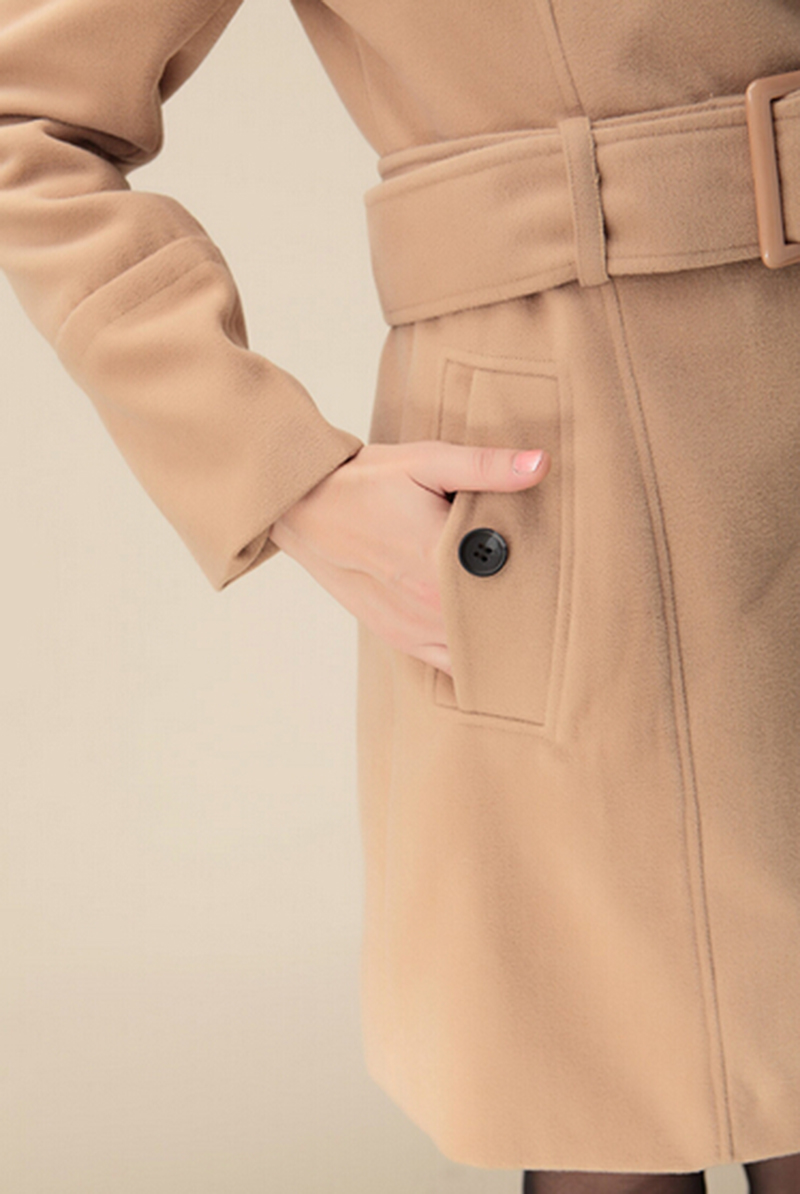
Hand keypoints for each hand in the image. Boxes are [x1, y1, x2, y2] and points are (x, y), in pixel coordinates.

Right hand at [269, 441, 550, 676]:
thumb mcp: (427, 461)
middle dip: (533, 618)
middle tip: (566, 609)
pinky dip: (474, 661)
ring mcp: (413, 628)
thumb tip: (541, 464)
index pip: (516, 590)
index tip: (575, 581)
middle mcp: (429, 606)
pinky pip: (448, 665)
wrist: (304, 506)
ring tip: (537, 630)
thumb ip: (486, 466)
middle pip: (502, 628)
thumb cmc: (366, 480)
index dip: (548, 588)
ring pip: (478, 655)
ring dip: (504, 644)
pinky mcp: (398, 638)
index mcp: (442, 563)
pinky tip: (496, 649)